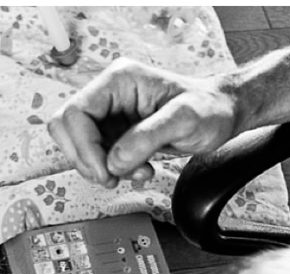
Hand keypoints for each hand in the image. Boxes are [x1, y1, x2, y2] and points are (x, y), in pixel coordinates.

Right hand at [47, 57, 236, 186]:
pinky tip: (139, 169)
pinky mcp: (117, 132)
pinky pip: (99, 156)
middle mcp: (109, 94)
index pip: (75, 113)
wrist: (222, 114)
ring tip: (135, 172)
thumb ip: (146, 138)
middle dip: (86, 159)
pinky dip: (114, 170)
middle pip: (67, 129)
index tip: (105, 171)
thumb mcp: (184, 119)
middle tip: (112, 176)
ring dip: (101, 167)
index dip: (84, 147)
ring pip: (79, 145)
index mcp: (119, 80)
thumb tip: (114, 160)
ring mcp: (111, 114)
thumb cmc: (209, 108)